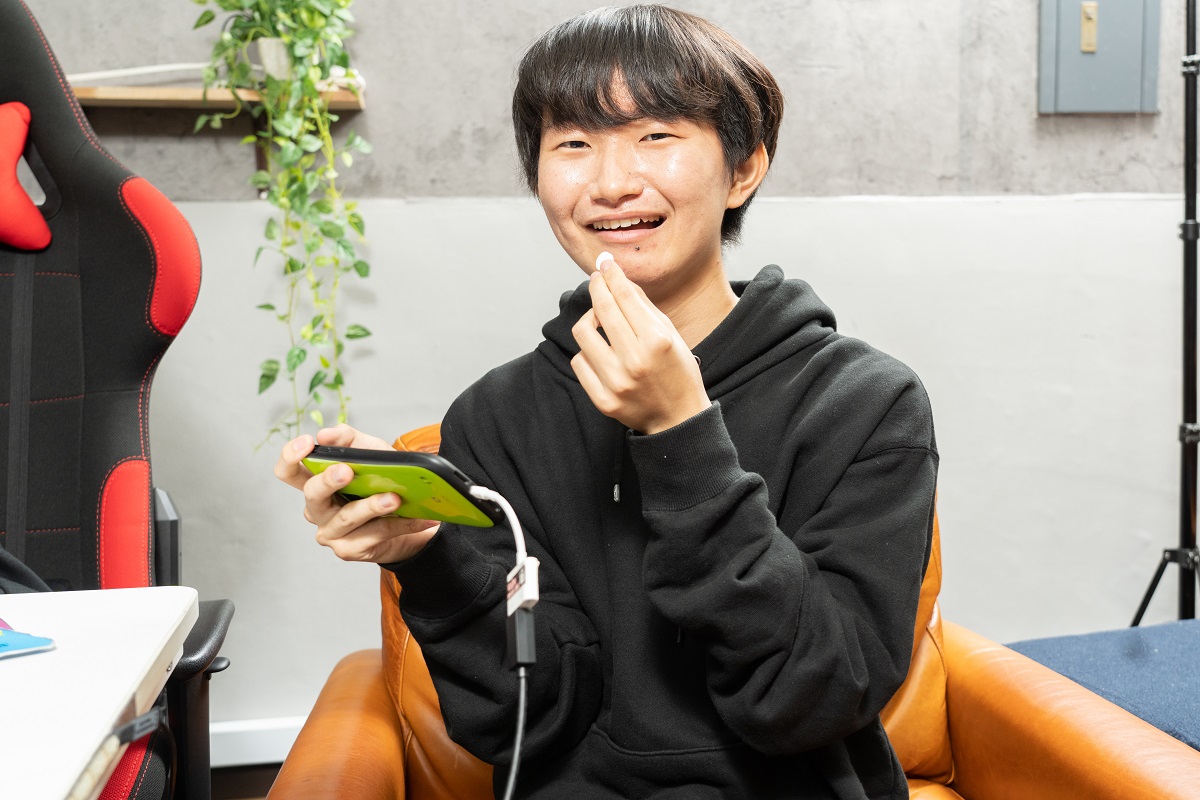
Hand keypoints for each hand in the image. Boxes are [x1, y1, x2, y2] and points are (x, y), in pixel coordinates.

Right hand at [274, 423, 439, 563]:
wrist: (408, 518)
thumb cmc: (380, 483)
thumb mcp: (370, 453)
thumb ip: (350, 439)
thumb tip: (326, 433)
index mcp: (314, 483)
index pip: (288, 471)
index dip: (290, 456)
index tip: (308, 442)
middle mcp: (316, 509)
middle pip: (312, 494)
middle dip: (329, 480)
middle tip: (347, 470)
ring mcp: (330, 532)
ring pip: (348, 516)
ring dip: (373, 506)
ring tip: (396, 498)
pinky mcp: (349, 550)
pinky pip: (375, 534)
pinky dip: (400, 524)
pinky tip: (419, 518)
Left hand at [571, 257, 710, 433]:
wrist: (678, 419)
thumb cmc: (678, 372)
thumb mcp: (671, 334)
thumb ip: (644, 306)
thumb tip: (618, 279)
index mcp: (657, 341)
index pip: (624, 296)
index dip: (611, 275)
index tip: (604, 264)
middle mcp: (635, 361)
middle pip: (601, 309)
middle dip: (597, 287)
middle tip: (597, 280)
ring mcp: (616, 383)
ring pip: (583, 333)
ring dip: (590, 320)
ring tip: (600, 320)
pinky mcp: (603, 401)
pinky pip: (580, 362)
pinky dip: (587, 351)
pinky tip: (600, 351)